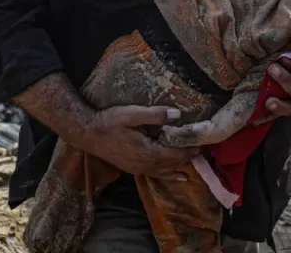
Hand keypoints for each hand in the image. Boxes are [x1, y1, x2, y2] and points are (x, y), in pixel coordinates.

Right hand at [72, 106, 198, 181]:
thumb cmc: (109, 121)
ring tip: (196, 161)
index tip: (203, 142)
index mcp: (147, 151)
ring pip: (166, 171)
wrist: (87, 134)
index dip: (190, 149)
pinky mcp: (133, 169)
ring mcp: (138, 168)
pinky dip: (170, 175)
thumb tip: (178, 115)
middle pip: (173, 164)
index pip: (176, 154)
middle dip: (188, 157)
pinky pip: (156, 175)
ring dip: (181, 166)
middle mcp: (145, 164)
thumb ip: (155, 115)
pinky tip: (178, 176)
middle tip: (203, 148)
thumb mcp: (132, 114)